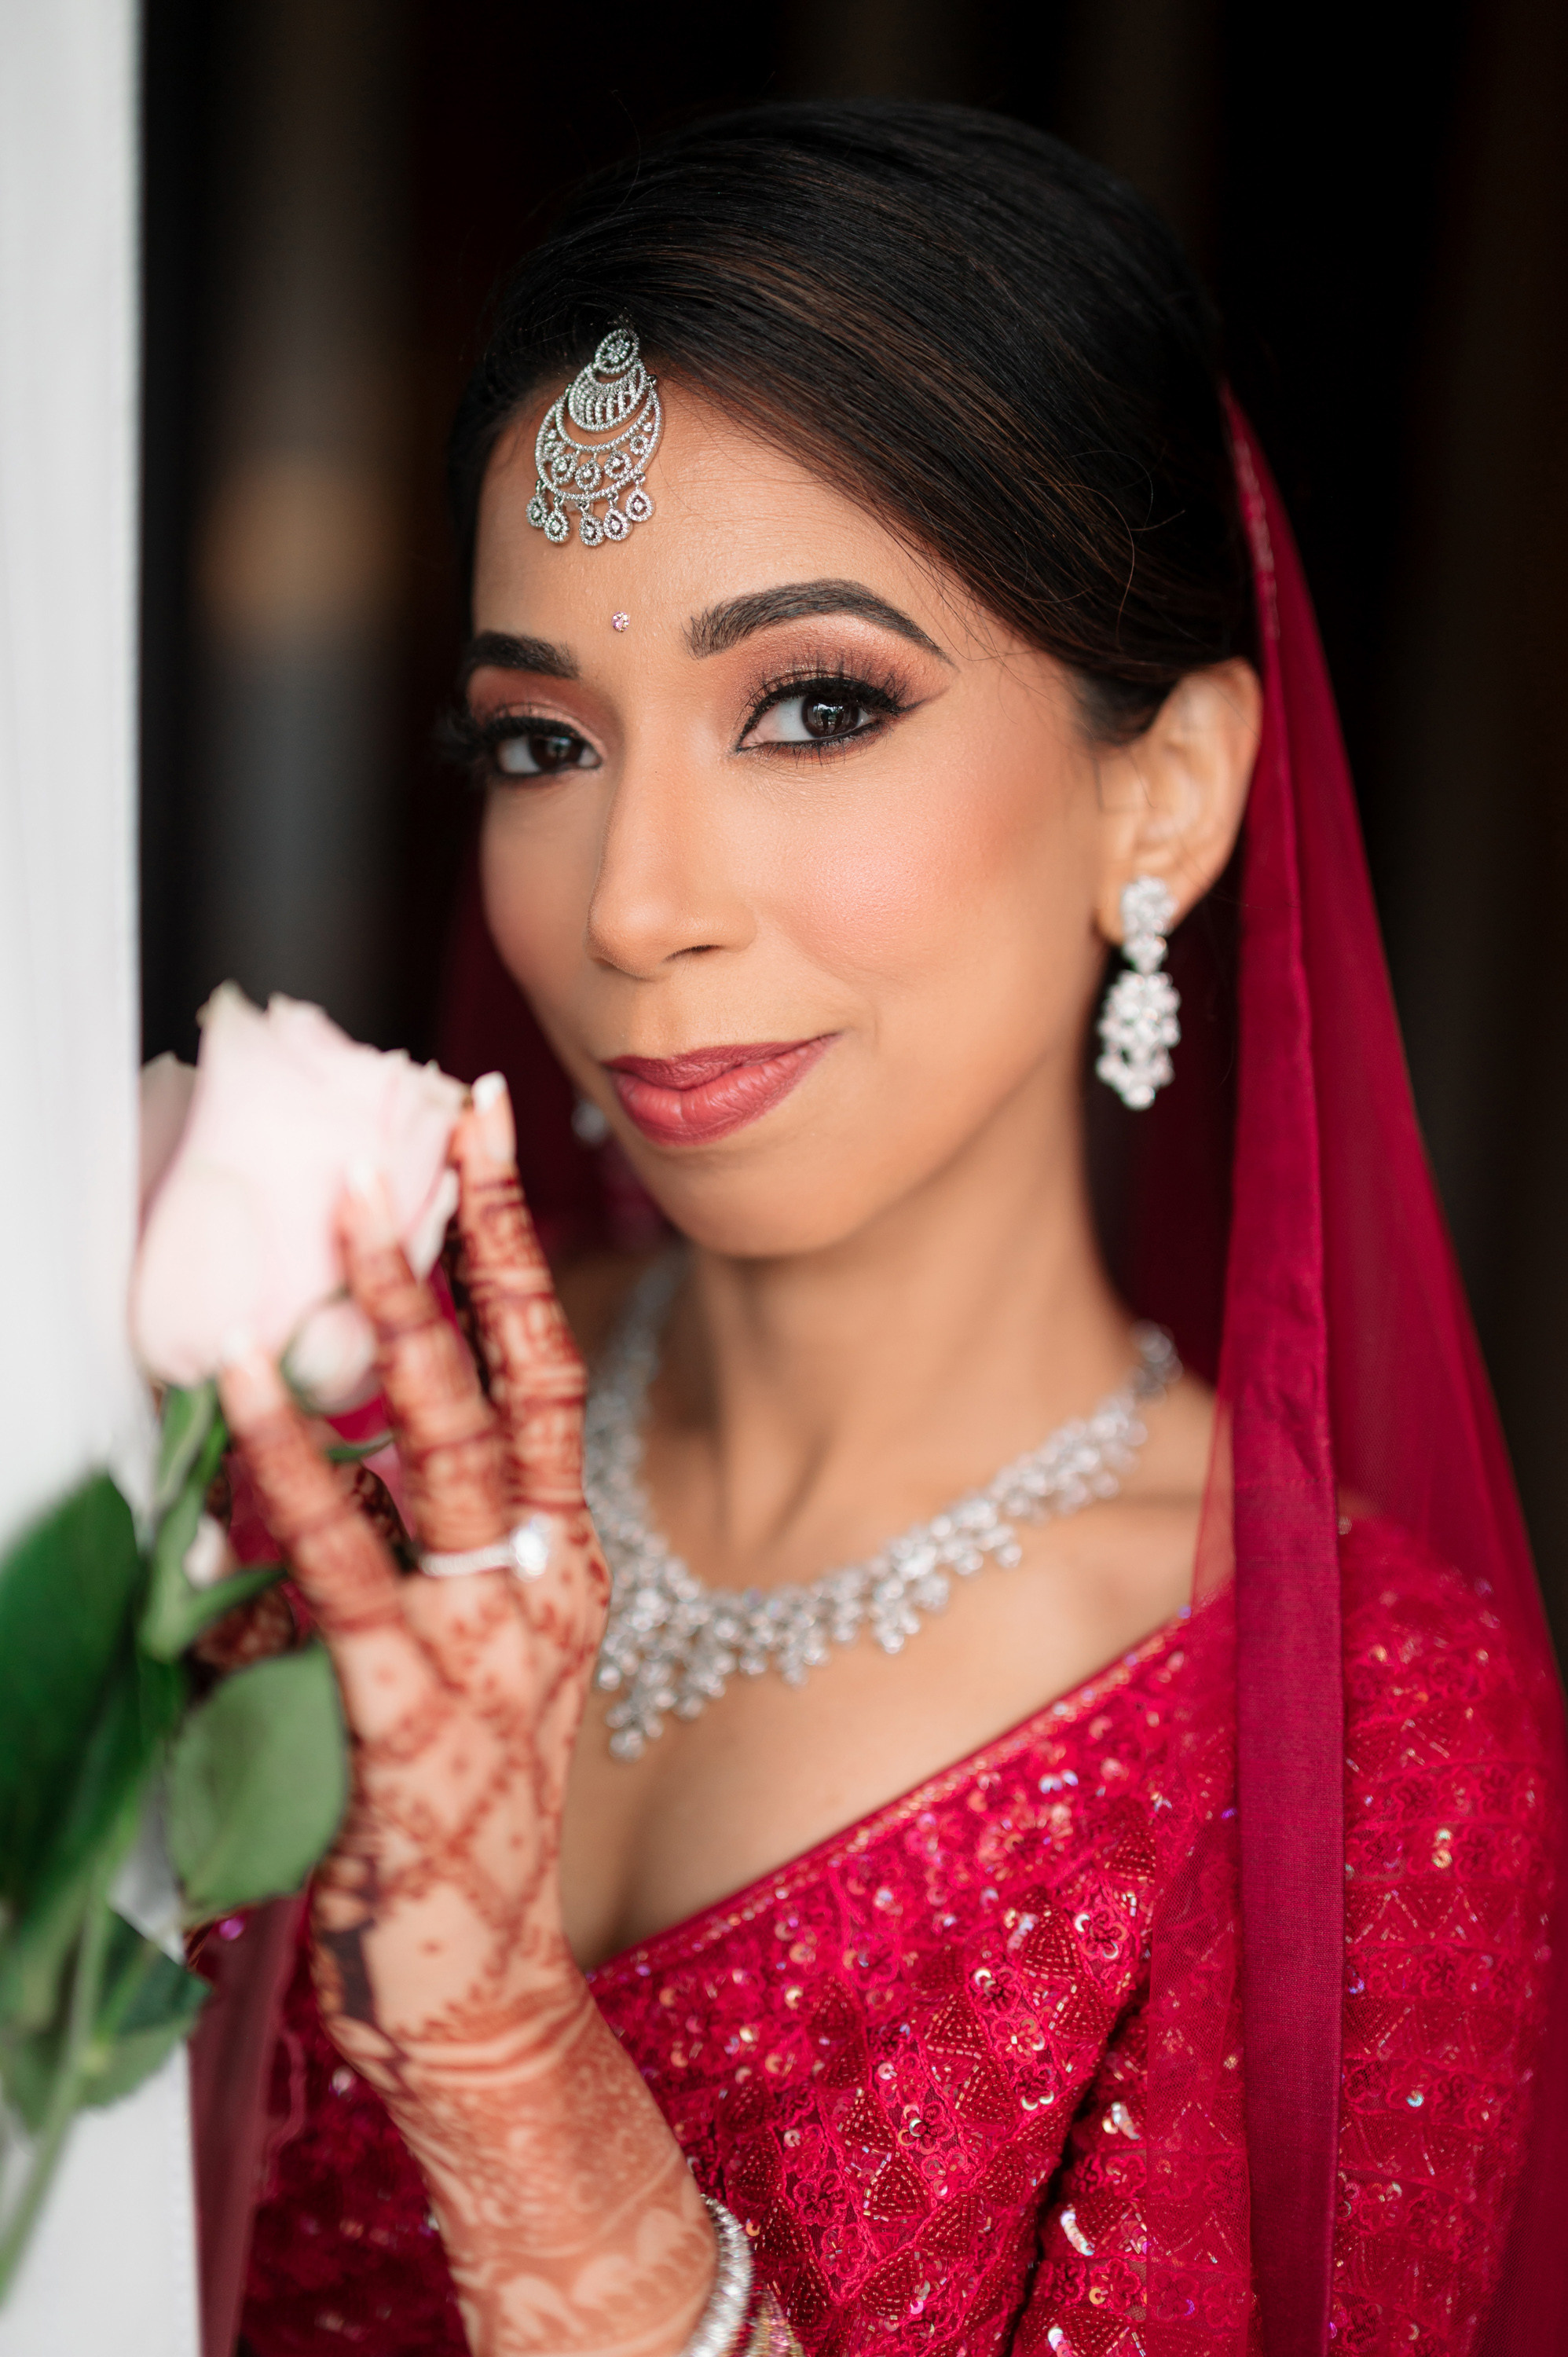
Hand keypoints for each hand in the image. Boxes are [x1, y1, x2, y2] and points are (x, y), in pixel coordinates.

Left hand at [219, 1077, 713, 2356]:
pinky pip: (336, 1560)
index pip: (549, 1376)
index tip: (494, 1136)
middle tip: (436, 1127)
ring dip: (394, 1322)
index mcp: (562, 1567)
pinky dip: (285, 1467)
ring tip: (344, 1215)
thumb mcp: (448, 1662)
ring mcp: (485, 1647)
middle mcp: (544, 1588)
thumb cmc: (444, 1816)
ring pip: (443, 1449)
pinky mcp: (405, 1707)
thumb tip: (297, 1432)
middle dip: (472, 1246)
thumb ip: (387, 1549)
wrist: (470, 1985)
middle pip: (515, 1384)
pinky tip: (235, 1393)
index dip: (521, 1251)